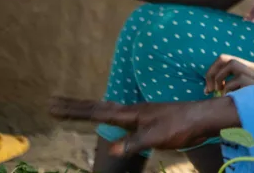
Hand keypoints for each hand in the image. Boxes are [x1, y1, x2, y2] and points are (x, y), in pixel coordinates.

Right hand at [49, 97, 238, 155]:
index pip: (96, 111)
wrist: (202, 118)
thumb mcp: (156, 137)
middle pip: (97, 107)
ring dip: (87, 109)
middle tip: (52, 103)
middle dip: (74, 107)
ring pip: (106, 110)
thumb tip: (110, 150)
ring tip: (71, 108)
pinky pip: (118, 117)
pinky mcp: (146, 121)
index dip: (74, 110)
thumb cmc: (180, 125)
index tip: (53, 105)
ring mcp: (139, 115)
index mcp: (130, 114)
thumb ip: (134, 143)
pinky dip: (104, 115)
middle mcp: (131, 111)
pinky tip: (105, 116)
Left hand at [205, 54, 253, 94]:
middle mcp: (253, 67)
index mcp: (251, 69)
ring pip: (232, 64)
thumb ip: (240, 89)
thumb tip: (218, 92)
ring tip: (219, 93)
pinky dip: (229, 90)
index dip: (213, 71)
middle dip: (211, 73)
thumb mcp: (252, 94)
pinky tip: (230, 100)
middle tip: (208, 90)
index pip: (226, 60)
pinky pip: (237, 80)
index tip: (209, 88)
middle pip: (225, 58)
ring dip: (220, 78)